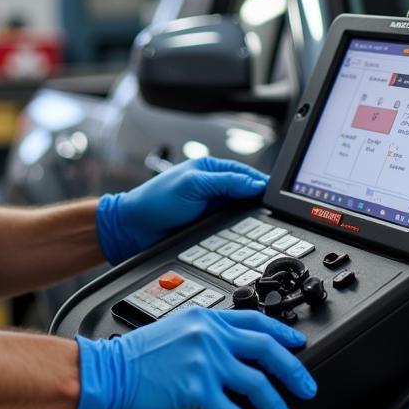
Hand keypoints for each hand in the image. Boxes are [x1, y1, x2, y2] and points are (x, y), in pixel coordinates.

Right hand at [68, 307, 316, 408]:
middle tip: (307, 386)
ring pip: (257, 384)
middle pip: (266, 350)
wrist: (107, 371)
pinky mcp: (197, 390)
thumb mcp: (174, 330)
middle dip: (293, 370)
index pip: (255, 321)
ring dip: (277, 406)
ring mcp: (205, 363)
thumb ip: (203, 336)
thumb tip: (228, 352)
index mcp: (205, 319)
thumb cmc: (133, 356)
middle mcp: (209, 337)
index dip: (282, 332)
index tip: (297, 343)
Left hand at [96, 157, 268, 263]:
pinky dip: (240, 233)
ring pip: (242, 214)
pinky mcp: (209, 227)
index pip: (245, 173)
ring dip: (250, 221)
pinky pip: (231, 229)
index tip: (276, 196)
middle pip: (247, 194)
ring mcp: (212, 208)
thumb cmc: (155, 201)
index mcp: (211, 169)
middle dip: (258, 203)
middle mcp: (214, 187)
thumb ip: (225, 183)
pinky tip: (246, 238)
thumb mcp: (193, 186)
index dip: (261, 184)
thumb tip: (256, 184)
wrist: (133, 229)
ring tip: (264, 227)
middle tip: (273, 214)